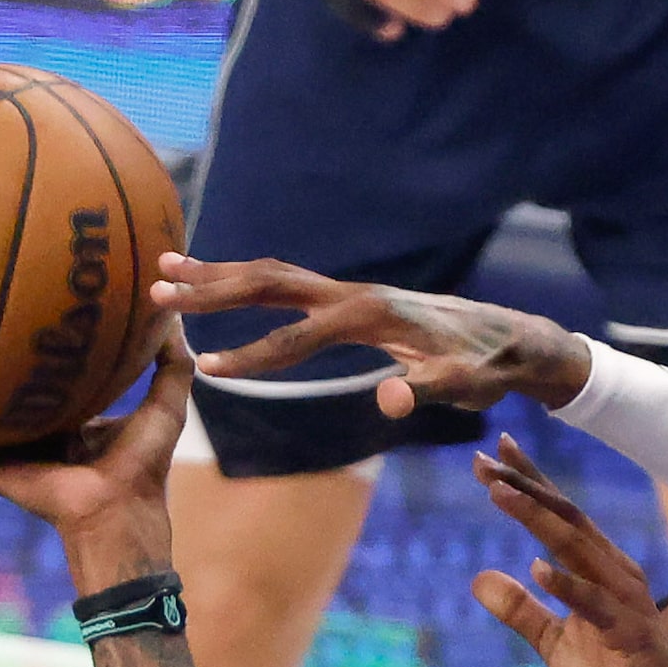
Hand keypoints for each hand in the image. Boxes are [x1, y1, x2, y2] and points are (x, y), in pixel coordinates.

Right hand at [0, 322, 192, 585]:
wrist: (122, 512)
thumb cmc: (146, 465)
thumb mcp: (166, 402)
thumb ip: (171, 360)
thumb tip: (172, 312)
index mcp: (67, 417)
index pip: (38, 378)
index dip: (24, 350)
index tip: (7, 312)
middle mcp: (30, 431)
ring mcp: (5, 453)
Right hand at [152, 256, 589, 416]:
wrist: (512, 337)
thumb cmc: (489, 367)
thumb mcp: (466, 386)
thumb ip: (430, 390)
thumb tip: (389, 399)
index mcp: (371, 315)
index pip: (296, 339)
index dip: (250, 356)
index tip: (202, 368)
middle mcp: (354, 293)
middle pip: (270, 284)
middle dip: (212, 289)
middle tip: (155, 290)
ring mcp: (350, 291)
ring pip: (273, 274)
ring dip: (218, 273)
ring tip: (163, 267)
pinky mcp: (351, 297)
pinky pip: (288, 283)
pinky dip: (247, 279)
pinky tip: (216, 281)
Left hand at [467, 437, 667, 666]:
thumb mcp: (554, 642)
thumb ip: (520, 610)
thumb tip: (477, 578)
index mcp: (601, 570)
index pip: (560, 516)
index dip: (528, 484)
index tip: (490, 455)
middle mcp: (616, 573)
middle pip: (566, 518)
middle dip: (524, 488)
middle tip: (484, 462)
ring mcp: (626, 600)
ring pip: (576, 548)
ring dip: (537, 519)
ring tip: (500, 494)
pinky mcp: (630, 634)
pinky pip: (595, 603)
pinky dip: (567, 584)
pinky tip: (536, 568)